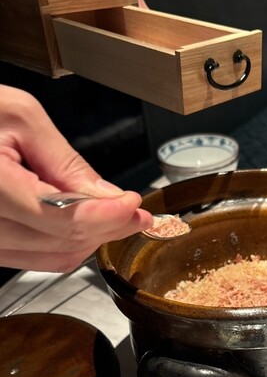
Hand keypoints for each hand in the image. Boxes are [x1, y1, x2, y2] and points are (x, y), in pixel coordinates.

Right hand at [0, 85, 152, 272]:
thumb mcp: (20, 118)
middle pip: (64, 241)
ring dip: (92, 239)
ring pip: (54, 257)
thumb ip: (66, 161)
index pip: (63, 218)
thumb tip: (108, 195)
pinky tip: (87, 227)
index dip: (107, 215)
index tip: (132, 203)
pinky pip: (36, 259)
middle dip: (109, 227)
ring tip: (118, 218)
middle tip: (136, 212)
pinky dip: (68, 246)